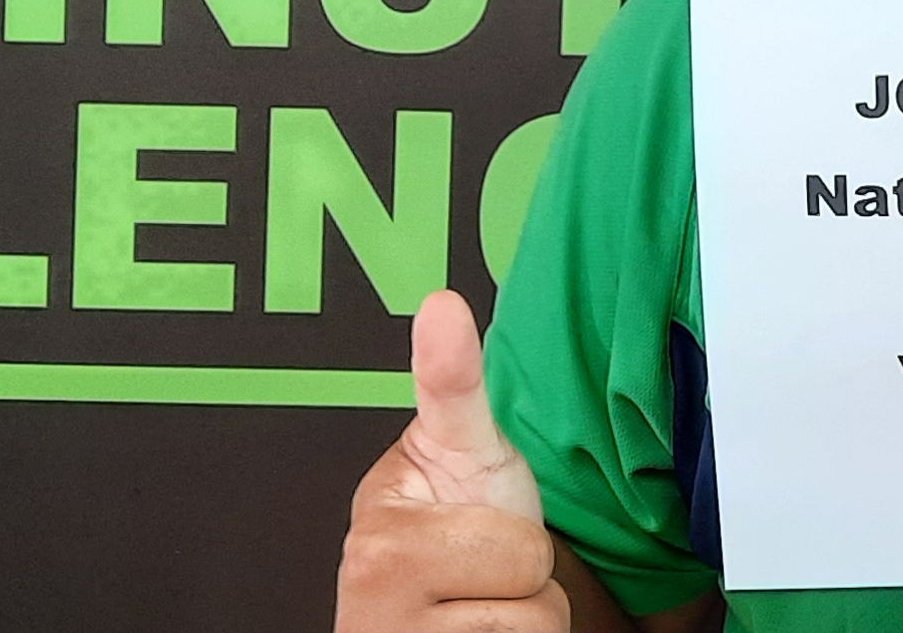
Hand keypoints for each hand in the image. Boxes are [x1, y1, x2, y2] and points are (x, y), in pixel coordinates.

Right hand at [336, 290, 567, 631]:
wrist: (437, 620)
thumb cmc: (457, 532)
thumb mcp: (463, 453)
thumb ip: (453, 386)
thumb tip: (440, 301)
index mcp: (382, 518)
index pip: (484, 504)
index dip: (470, 452)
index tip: (445, 309)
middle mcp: (370, 584)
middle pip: (526, 563)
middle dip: (525, 571)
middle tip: (486, 569)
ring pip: (533, 621)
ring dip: (525, 618)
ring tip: (483, 605)